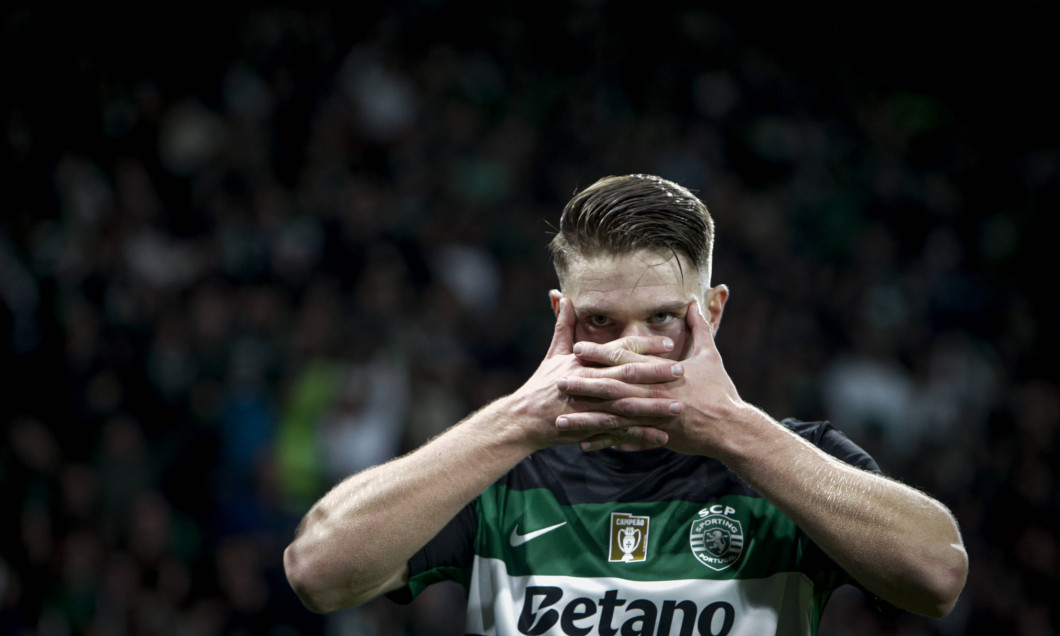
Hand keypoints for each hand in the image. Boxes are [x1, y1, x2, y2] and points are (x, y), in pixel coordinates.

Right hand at [509, 298, 682, 449]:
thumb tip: (563, 297)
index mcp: (583, 361)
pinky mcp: (589, 426)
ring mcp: (589, 405)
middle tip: (681, 371)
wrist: (523, 418)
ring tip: (678, 406)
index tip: (669, 344)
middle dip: (655, 373)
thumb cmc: (540, 384)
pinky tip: (662, 436)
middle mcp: (588, 380)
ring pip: (627, 404)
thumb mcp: (552, 353)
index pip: (619, 349)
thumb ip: (563, 326)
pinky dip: (640, 434)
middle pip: (627, 374)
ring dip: (653, 406)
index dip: (645, 346)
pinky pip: (619, 431)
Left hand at [557, 299, 745, 455]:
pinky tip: (584, 444)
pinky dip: (605, 442)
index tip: (576, 348)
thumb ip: (698, 328)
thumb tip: (693, 303)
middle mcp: (652, 395)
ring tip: (562, 420)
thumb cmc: (720, 390)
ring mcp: (652, 418)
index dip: (599, 353)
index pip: (624, 359)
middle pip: (611, 388)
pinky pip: (625, 440)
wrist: (731, 427)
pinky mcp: (655, 437)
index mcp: (661, 373)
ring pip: (612, 418)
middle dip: (583, 384)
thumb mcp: (710, 354)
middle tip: (558, 380)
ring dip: (586, 418)